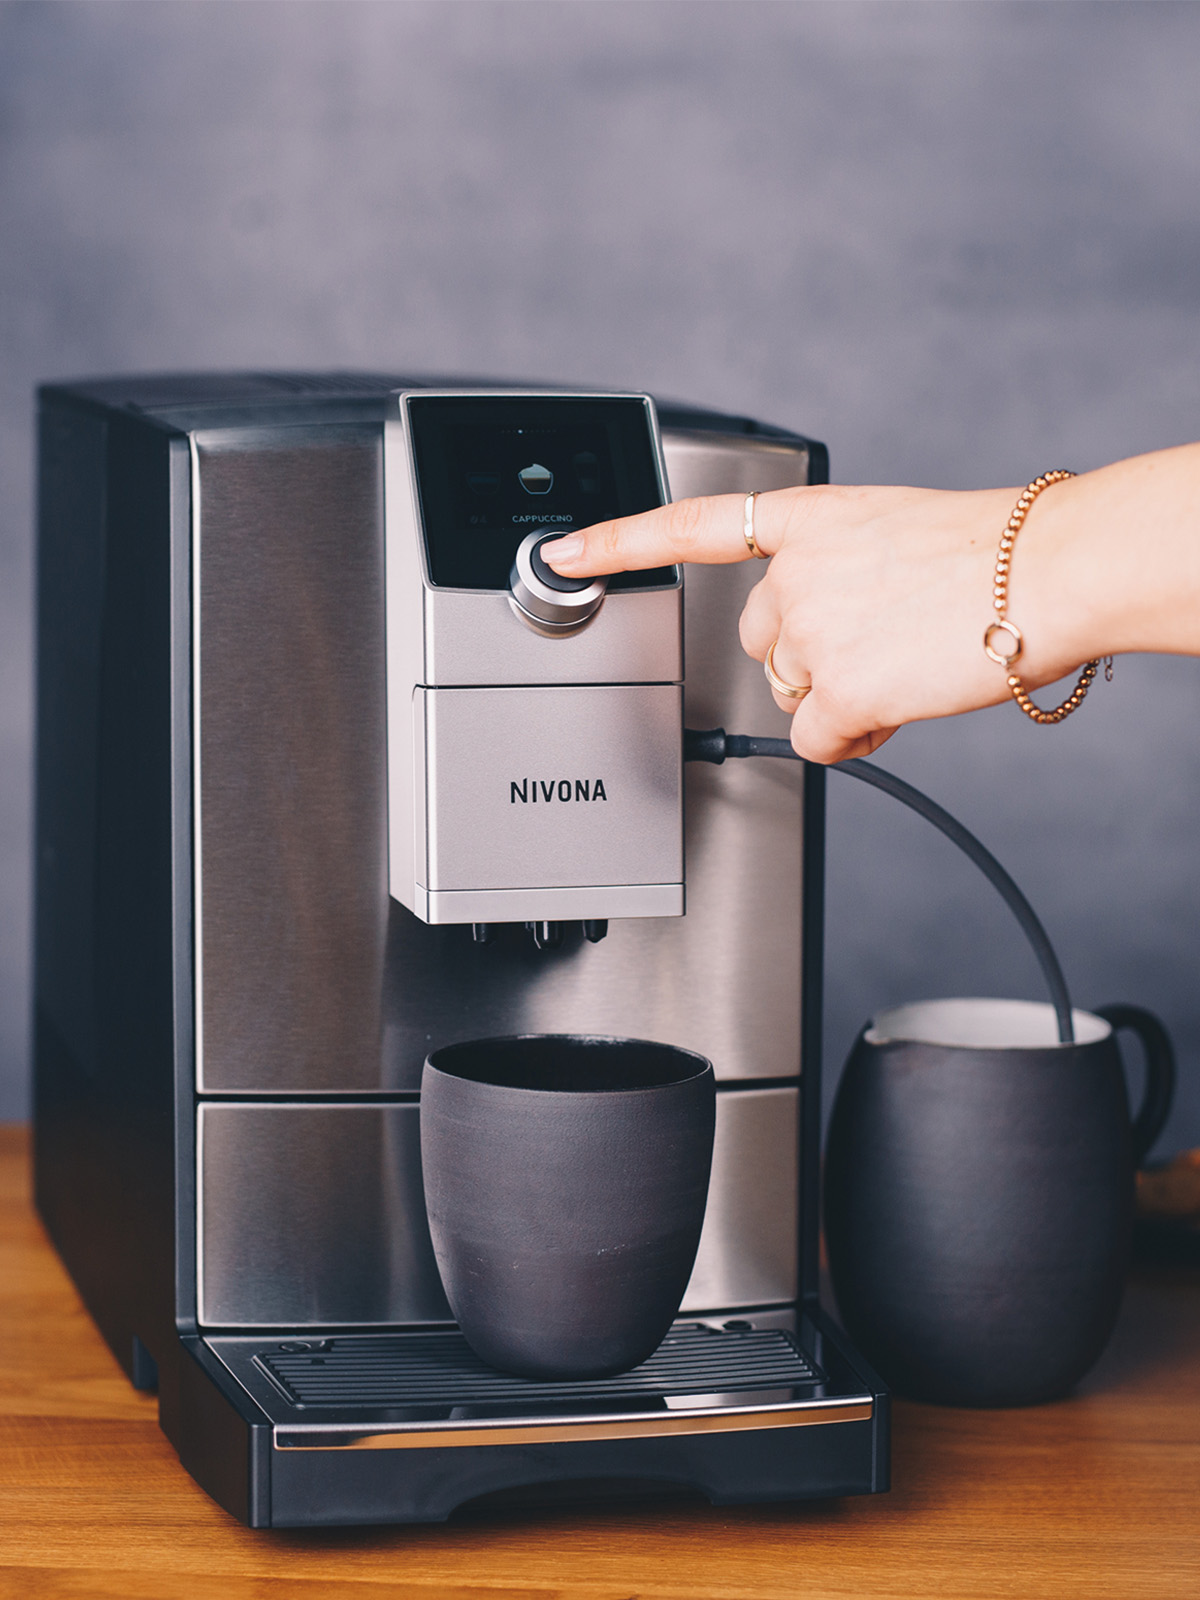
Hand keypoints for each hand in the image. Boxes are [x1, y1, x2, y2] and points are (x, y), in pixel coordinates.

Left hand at [541, 484, 1047, 762]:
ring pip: (791, 692)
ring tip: (902, 667)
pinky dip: (852, 737)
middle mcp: (796, 574)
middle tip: (879, 644)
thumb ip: (836, 569)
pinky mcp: (839, 690)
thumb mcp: (892, 532)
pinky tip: (895, 707)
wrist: (1045, 571)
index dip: (618, 544)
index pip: (691, 529)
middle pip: (761, 643)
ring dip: (837, 697)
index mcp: (807, 522)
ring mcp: (812, 633)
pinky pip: (815, 739)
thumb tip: (824, 631)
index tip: (563, 553)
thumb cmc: (991, 553)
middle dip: (807, 658)